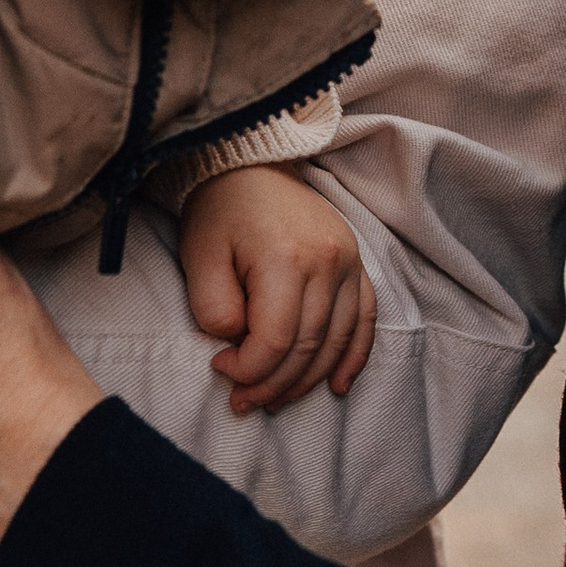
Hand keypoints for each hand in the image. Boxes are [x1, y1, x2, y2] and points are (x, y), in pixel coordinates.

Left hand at [178, 165, 376, 412]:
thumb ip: (215, 311)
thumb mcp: (200, 259)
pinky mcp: (356, 262)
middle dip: (273, 384)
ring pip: (337, 341)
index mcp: (286, 258)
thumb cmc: (220, 212)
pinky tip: (338, 385)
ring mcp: (348, 260)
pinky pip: (366, 318)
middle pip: (308, 347)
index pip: (276, 340)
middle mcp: (328, 261)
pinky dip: (354, 356)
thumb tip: (241, 345)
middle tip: (243, 402)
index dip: (248, 369)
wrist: (250, 164)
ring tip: (276, 399)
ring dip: (308, 380)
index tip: (220, 368)